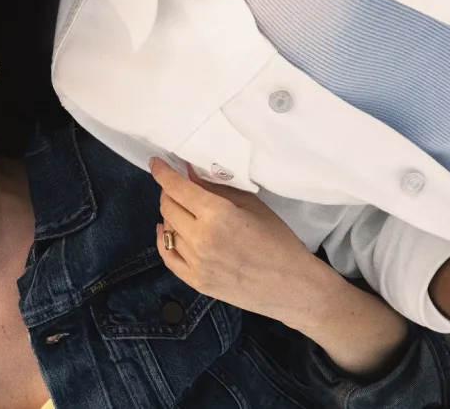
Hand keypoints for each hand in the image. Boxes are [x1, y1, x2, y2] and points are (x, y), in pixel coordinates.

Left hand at [150, 159, 332, 326]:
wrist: (294, 286)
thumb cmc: (279, 241)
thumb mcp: (251, 205)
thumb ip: (217, 188)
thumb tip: (191, 173)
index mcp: (216, 214)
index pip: (177, 187)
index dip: (163, 172)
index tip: (156, 163)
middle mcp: (201, 238)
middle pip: (168, 207)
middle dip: (168, 192)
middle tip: (177, 187)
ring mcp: (196, 263)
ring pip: (166, 230)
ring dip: (170, 215)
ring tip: (182, 209)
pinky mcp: (196, 282)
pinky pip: (168, 256)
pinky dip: (163, 240)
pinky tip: (166, 231)